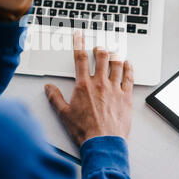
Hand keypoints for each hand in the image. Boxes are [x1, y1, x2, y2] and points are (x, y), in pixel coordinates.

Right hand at [44, 32, 133, 146]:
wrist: (103, 142)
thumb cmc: (84, 130)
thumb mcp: (64, 114)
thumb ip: (55, 98)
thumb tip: (48, 87)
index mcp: (84, 85)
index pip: (80, 58)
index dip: (79, 44)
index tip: (80, 35)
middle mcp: (100, 83)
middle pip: (101, 57)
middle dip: (100, 49)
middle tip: (98, 47)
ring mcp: (115, 89)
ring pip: (117, 64)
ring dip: (115, 56)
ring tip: (113, 53)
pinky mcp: (126, 96)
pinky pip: (129, 77)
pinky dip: (129, 68)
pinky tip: (128, 64)